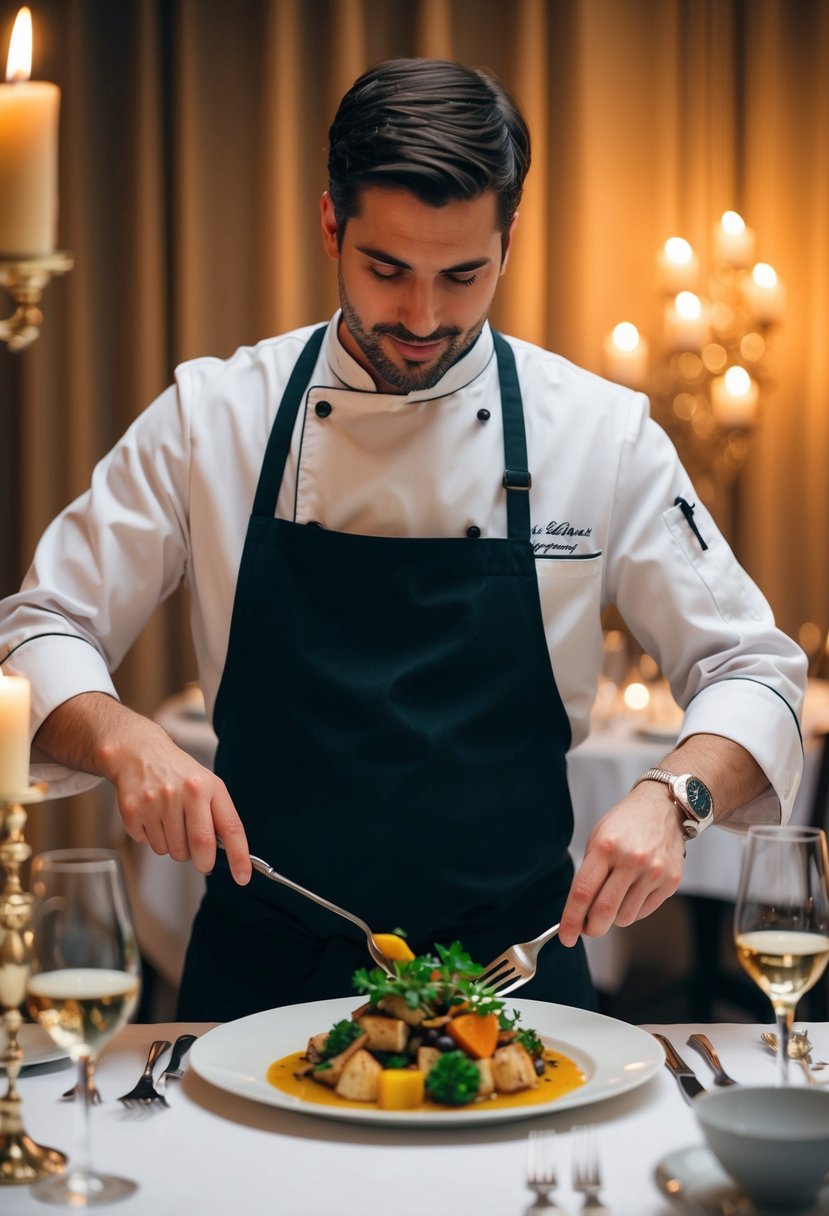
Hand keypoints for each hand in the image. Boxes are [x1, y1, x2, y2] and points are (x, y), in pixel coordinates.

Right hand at [100, 721, 251, 884]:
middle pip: (200, 847)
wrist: (139, 753)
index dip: (239, 856)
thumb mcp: (207, 784)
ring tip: (171, 821)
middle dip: (203, 862)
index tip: (243, 877)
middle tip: (202, 859)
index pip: (229, 827)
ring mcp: (156, 803)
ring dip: (175, 847)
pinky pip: (150, 845)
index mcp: (208, 787)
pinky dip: (154, 839)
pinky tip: (153, 817)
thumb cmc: (179, 773)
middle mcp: (183, 793)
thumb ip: (218, 816)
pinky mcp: (133, 812)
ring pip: (172, 851)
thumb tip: (228, 854)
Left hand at [558, 782, 684, 945]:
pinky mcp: (670, 882)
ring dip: (613, 918)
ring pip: (625, 918)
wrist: (663, 808)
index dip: (571, 920)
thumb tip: (579, 913)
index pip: (583, 893)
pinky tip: (632, 892)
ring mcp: (653, 872)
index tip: (566, 937)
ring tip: (614, 898)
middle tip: (586, 929)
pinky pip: (644, 912)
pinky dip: (633, 910)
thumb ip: (589, 874)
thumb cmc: (625, 824)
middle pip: (604, 912)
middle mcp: (631, 861)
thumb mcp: (598, 839)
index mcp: (606, 848)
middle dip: (591, 928)